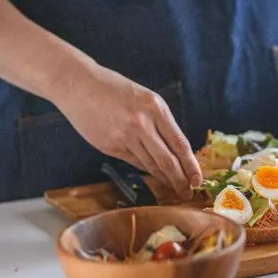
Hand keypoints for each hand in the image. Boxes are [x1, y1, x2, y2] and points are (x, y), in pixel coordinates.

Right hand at [55, 63, 201, 196]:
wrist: (78, 84)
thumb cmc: (114, 90)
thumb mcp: (144, 99)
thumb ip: (159, 123)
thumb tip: (174, 153)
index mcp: (155, 107)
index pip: (180, 144)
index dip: (191, 166)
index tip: (198, 180)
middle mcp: (142, 123)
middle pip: (167, 161)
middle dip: (180, 180)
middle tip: (187, 192)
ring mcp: (124, 136)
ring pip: (150, 164)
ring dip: (163, 178)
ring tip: (174, 188)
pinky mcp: (110, 146)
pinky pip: (134, 162)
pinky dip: (145, 168)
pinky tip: (153, 174)